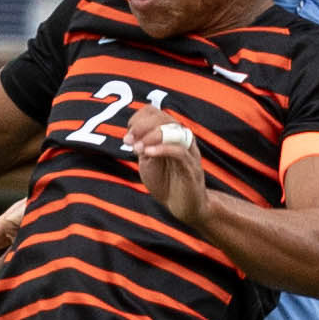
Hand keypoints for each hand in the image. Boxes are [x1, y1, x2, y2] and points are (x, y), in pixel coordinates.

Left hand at [125, 108, 206, 225]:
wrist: (184, 207)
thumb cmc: (166, 182)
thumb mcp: (149, 161)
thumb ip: (142, 146)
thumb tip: (130, 135)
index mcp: (170, 133)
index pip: (154, 112)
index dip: (137, 119)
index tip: (127, 135)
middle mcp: (181, 137)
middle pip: (163, 118)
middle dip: (141, 127)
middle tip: (128, 141)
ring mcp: (188, 151)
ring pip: (173, 131)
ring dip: (151, 136)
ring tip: (137, 148)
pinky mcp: (191, 167)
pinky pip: (179, 152)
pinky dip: (162, 149)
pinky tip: (148, 153)